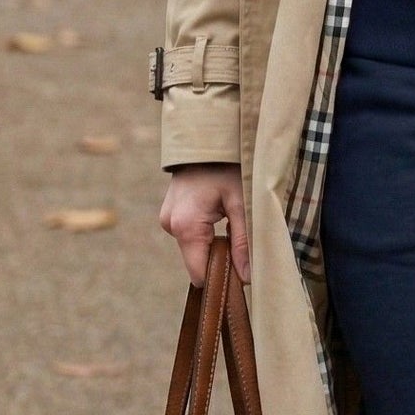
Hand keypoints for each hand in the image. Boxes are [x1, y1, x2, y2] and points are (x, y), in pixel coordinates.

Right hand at [158, 163, 248, 285]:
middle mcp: (170, 225)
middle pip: (197, 261)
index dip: (221, 277)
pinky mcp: (169, 213)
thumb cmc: (227, 166)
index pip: (200, 274)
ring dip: (213, 243)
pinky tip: (219, 216)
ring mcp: (167, 219)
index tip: (242, 272)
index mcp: (186, 226)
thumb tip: (247, 278)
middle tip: (242, 242)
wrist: (207, 136)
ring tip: (231, 222)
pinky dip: (205, 233)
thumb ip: (244, 241)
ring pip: (194, 248)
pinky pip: (189, 234)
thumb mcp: (242, 202)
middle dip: (219, 258)